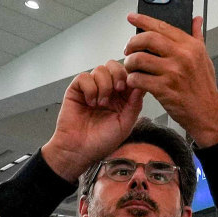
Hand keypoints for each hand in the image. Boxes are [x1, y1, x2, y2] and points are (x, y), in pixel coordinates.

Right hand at [41, 60, 142, 179]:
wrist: (78, 150)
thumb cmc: (101, 142)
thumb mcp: (125, 124)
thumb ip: (135, 105)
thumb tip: (141, 86)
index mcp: (121, 98)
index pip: (129, 76)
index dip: (131, 76)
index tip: (130, 87)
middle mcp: (107, 90)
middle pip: (114, 65)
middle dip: (118, 74)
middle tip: (118, 89)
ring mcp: (91, 89)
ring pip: (100, 69)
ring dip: (103, 85)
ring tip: (101, 104)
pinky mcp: (76, 90)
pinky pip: (84, 76)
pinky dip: (89, 88)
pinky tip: (90, 102)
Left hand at [123, 14, 217, 146]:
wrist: (207, 114)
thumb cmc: (204, 88)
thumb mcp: (204, 58)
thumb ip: (197, 37)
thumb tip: (196, 20)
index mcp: (191, 46)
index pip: (163, 26)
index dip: (143, 20)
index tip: (132, 17)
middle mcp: (182, 56)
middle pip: (148, 39)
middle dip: (132, 42)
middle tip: (128, 48)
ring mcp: (173, 72)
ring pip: (139, 59)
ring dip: (129, 63)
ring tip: (131, 67)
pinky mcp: (164, 89)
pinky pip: (138, 79)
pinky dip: (132, 79)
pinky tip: (135, 81)